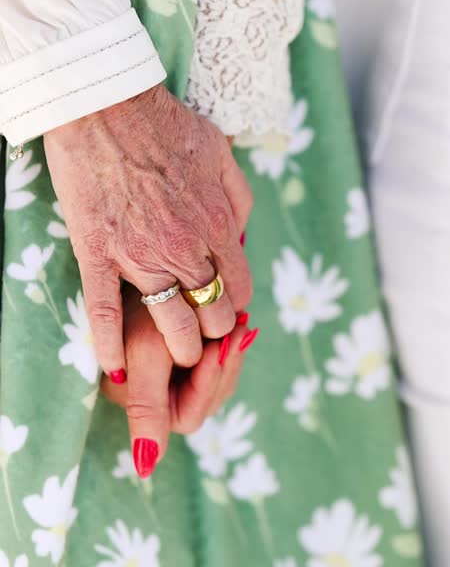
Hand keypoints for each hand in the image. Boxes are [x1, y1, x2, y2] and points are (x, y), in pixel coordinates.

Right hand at [44, 84, 252, 377]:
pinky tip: (113, 369)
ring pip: (170, 322)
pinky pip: (105, 312)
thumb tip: (240, 234)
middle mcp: (185, 246)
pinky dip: (110, 345)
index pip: (240, 285)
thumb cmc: (164, 123)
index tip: (228, 310)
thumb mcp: (221, 152)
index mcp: (218, 222)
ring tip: (177, 355)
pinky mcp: (97, 253)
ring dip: (180, 346)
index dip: (237, 305)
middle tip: (206, 335)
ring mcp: (140, 254)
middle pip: (212, 311)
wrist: (106, 104)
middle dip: (214, 330)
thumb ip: (238, 198)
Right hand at [100, 284, 255, 474]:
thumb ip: (146, 408)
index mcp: (142, 401)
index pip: (188, 415)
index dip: (207, 384)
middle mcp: (157, 393)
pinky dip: (227, 344)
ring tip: (240, 323)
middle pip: (207, 399)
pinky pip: (216, 360)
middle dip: (224, 365)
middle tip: (239, 330)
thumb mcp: (147, 354)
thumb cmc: (139, 305)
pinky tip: (235, 322)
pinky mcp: (187, 352)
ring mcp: (173, 374)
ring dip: (229, 354)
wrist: (140, 260)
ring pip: (215, 380)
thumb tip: (145, 468)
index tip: (220, 346)